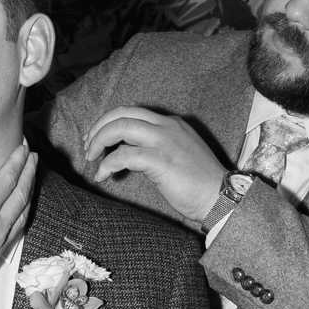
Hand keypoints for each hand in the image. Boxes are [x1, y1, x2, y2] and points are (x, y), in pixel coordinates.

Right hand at [0, 140, 36, 308]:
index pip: (6, 180)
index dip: (16, 161)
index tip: (23, 146)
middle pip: (20, 196)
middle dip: (28, 173)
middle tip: (32, 156)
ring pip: (23, 215)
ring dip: (29, 193)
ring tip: (31, 177)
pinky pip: (17, 231)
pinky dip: (23, 213)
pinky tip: (20, 209)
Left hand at [84, 107, 224, 225]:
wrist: (220, 197)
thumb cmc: (198, 182)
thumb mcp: (176, 154)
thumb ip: (155, 147)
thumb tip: (127, 153)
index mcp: (170, 123)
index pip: (132, 112)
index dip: (109, 122)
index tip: (96, 138)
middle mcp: (166, 126)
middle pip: (122, 114)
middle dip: (98, 128)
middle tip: (88, 147)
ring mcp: (164, 141)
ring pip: (120, 128)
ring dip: (99, 142)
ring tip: (91, 159)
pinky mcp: (160, 160)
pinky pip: (124, 155)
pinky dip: (107, 165)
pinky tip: (103, 176)